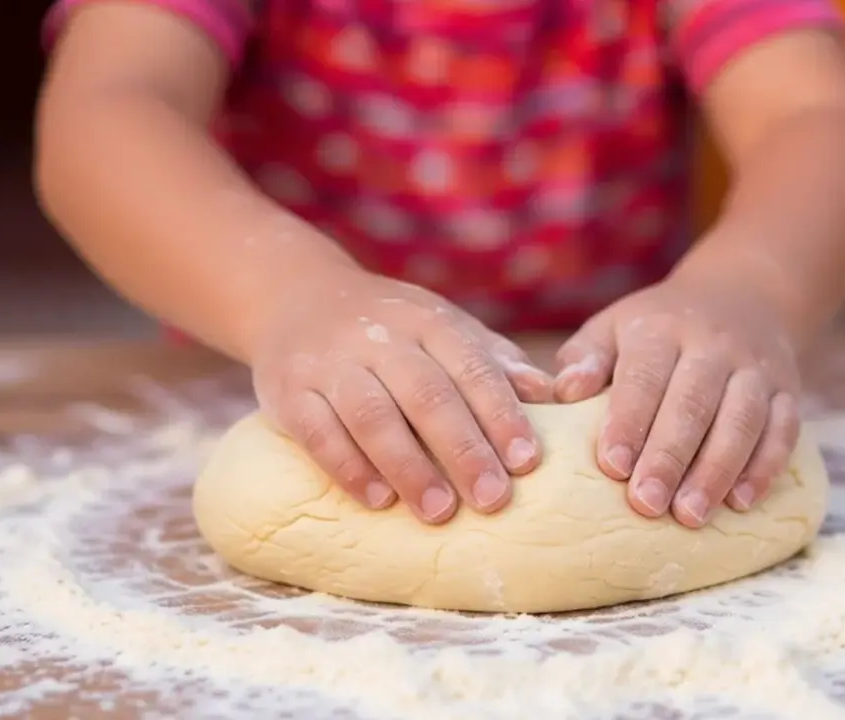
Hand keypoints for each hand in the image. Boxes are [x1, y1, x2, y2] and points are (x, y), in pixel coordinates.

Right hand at [251, 267, 553, 523]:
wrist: (296, 297)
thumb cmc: (392, 328)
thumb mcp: (445, 328)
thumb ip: (495, 362)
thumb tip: (555, 395)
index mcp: (428, 322)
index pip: (471, 366)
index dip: (500, 413)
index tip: (527, 460)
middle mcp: (380, 338)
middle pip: (427, 395)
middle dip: (463, 449)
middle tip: (494, 500)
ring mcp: (331, 363)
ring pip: (373, 415)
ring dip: (409, 466)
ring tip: (441, 512)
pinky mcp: (290, 392)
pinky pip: (319, 432)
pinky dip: (349, 468)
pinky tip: (379, 500)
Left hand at [553, 274, 799, 527]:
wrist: (742, 295)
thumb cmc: (656, 329)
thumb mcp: (614, 328)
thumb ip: (585, 359)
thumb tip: (562, 393)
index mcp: (660, 330)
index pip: (644, 378)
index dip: (628, 423)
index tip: (611, 467)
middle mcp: (712, 345)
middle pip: (693, 404)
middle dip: (669, 457)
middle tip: (646, 505)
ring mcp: (755, 368)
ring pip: (740, 420)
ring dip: (716, 471)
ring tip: (690, 517)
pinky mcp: (787, 390)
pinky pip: (782, 430)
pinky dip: (764, 468)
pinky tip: (741, 504)